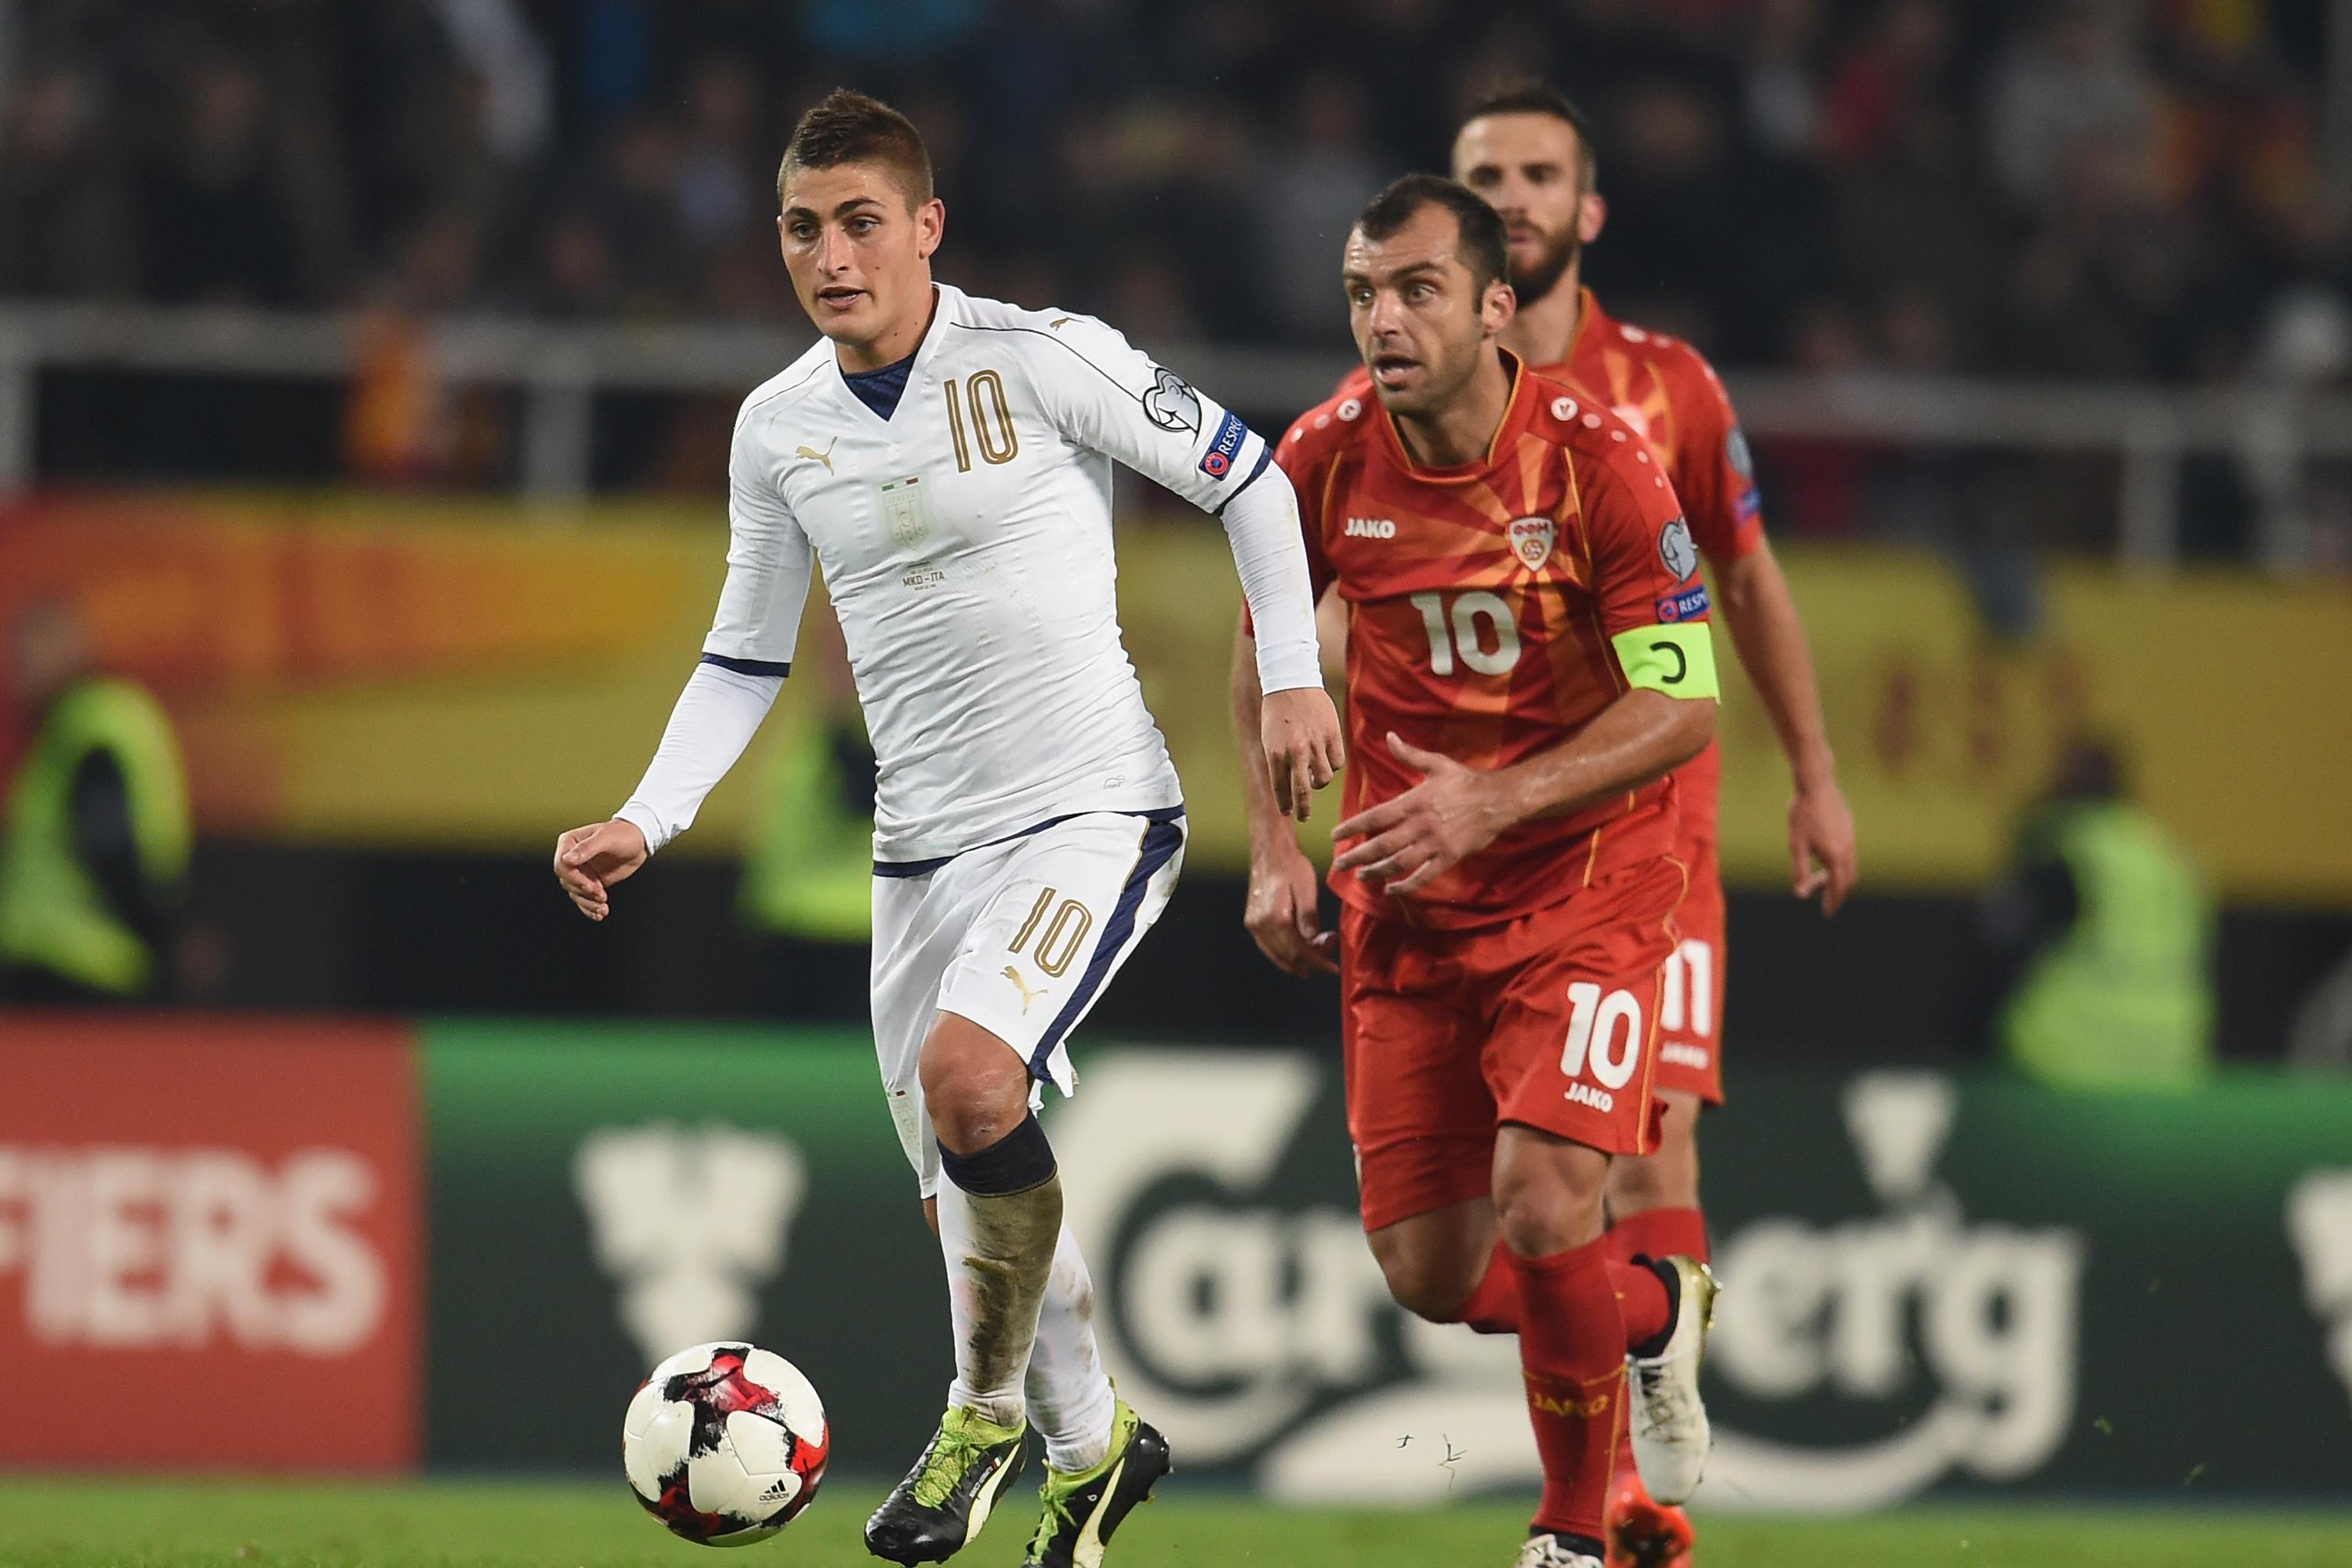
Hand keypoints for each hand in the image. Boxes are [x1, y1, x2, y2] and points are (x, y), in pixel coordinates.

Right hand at [554, 818, 648, 921]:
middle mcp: (571, 858)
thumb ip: (587, 848)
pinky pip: (585, 899)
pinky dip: (590, 909)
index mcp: (569, 843)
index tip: (591, 886)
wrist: (639, 843)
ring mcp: (580, 872)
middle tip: (601, 895)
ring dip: (588, 903)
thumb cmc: (623, 834)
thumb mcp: (606, 838)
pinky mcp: (590, 883)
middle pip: (567, 882)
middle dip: (584, 892)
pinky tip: (599, 914)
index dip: (574, 879)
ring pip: (575, 893)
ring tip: (602, 909)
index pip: (562, 865)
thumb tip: (567, 859)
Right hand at [1244, 841, 1337, 976]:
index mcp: (1275, 918)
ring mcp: (1253, 924)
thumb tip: (1312, 940)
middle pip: (1287, 956)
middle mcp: (1260, 925)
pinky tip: (1296, 949)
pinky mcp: (1252, 920)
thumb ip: (1308, 916)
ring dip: (1296, 960)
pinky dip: (1283, 952)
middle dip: (1310, 961)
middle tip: (1328, 955)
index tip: (1332, 968)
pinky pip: (1268, 946)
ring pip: (1275, 954)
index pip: (1298, 951)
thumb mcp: (1306, 889)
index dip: (1317, 962)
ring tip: (1314, 956)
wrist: (1271, 852)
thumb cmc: (1291, 867)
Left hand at [1261, 685, 1345, 820]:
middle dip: (1303, 809)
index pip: (1281, 789)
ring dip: (1319, 781)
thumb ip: (1279, 763)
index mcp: (1275, 754)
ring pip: (1324, 778)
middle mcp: (1296, 752)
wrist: (1292, 681)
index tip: (1287, 812)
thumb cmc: (1277, 713)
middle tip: (1303, 817)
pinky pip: (1337, 762)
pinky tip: (1325, 760)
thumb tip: (1289, 789)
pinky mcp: (1332, 734)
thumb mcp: (1269, 739)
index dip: (1285, 804)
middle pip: (1303, 792)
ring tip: (1314, 776)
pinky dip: (1332, 765)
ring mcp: (1316, 743)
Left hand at [1331, 733, 1509, 896]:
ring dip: (1377, 872)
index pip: (1376, 817)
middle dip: (1358, 856)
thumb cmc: (1466, 781)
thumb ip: (1409, 755)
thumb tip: (1389, 737)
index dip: (1353, 827)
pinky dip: (1406, 886)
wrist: (1499, 800)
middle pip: (1382, 845)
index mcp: (1414, 801)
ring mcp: (1435, 844)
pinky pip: (1424, 876)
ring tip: (1361, 876)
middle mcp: (1421, 825)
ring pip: (1399, 863)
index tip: (1335, 836)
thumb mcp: (1437, 763)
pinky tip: (1391, 890)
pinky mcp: (1449, 858)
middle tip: (1339, 864)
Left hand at [1788, 779, 1856, 914]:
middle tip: (1822, 898)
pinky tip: (1822, 855)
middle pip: (1848, 880)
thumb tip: (1801, 894)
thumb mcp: (1796, 845)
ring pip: (1849, 866)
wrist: (1817, 784)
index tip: (1826, 914)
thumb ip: (1800, 871)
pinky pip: (1849, 853)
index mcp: (1835, 856)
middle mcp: (1848, 849)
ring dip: (1837, 876)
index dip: (1832, 903)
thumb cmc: (1802, 814)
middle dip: (1836, 892)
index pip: (1837, 888)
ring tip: (1817, 876)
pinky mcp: (1850, 828)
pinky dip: (1840, 863)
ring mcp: (1851, 838)